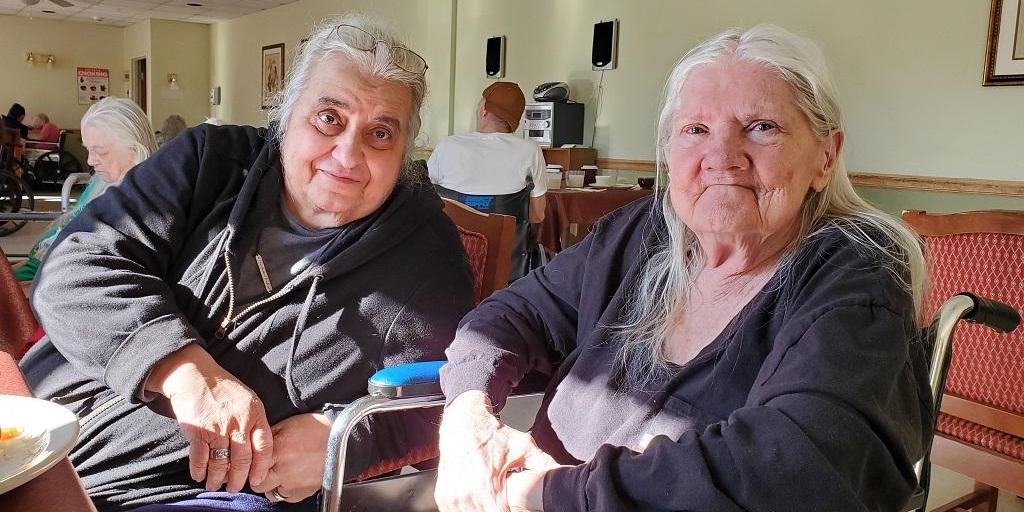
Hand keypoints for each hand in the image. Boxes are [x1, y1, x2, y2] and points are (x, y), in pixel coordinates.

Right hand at [145, 344, 273, 492]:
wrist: (195, 374)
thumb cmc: (223, 389)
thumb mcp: (249, 400)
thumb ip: (254, 422)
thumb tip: (257, 451)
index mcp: (255, 414)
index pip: (265, 446)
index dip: (262, 467)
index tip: (257, 480)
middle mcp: (239, 422)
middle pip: (243, 460)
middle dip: (238, 479)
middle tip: (234, 488)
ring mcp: (218, 428)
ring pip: (221, 463)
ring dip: (217, 479)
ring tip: (214, 485)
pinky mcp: (198, 431)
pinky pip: (200, 459)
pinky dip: (199, 471)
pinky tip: (199, 476)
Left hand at [251, 413, 330, 502]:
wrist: (342, 438)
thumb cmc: (316, 428)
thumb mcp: (287, 425)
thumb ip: (268, 438)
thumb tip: (253, 447)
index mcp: (276, 451)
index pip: (250, 468)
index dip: (250, 467)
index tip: (252, 465)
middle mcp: (283, 470)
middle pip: (258, 485)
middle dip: (259, 478)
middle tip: (267, 469)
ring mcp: (293, 484)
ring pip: (271, 494)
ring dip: (273, 485)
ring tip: (282, 473)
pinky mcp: (304, 492)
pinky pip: (287, 497)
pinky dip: (287, 490)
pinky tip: (293, 477)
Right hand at [434, 391, 557, 511]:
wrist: (463, 423)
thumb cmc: (492, 436)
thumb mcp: (523, 447)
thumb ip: (543, 465)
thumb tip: (563, 475)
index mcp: (488, 487)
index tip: (518, 509)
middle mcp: (467, 495)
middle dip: (499, 511)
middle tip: (506, 503)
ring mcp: (453, 498)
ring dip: (483, 511)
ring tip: (494, 501)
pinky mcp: (444, 497)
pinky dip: (469, 511)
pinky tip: (481, 503)